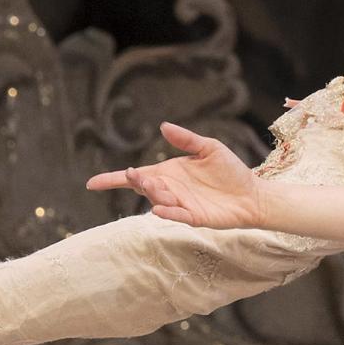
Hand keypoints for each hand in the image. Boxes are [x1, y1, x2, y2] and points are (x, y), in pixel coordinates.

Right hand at [91, 121, 267, 230]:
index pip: (135, 177)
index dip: (113, 179)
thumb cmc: (230, 170)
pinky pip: (177, 216)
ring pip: (158, 200)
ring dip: (153, 194)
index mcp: (168, 173)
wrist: (252, 192)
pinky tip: (160, 208)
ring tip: (153, 184)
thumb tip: (163, 126)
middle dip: (137, 182)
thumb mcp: (208, 148)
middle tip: (137, 175)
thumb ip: (186, 139)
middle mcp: (170, 190)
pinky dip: (168, 213)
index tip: (91, 183)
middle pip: (144, 187)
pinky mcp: (195, 218)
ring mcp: (181, 205)